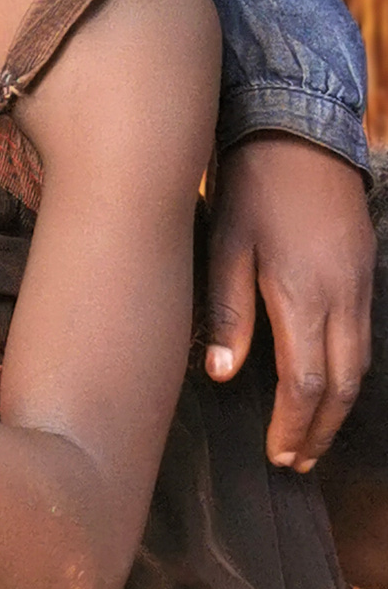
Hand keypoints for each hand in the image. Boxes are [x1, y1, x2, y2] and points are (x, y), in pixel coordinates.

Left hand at [206, 132, 372, 469]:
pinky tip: (329, 379)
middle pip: (343, 384)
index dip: (294, 425)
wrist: (300, 128)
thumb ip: (226, 310)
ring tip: (312, 433)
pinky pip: (365, 335)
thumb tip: (222, 373)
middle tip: (297, 460)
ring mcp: (361, 282)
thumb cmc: (253, 182)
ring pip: (361, 363)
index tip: (277, 454)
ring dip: (338, 404)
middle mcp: (344, 296)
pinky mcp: (366, 267)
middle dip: (322, 429)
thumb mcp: (226, 241)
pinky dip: (349, 370)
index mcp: (304, 295)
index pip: (306, 383)